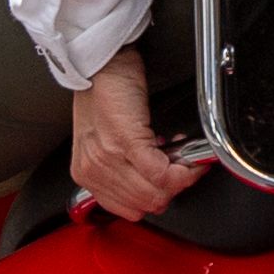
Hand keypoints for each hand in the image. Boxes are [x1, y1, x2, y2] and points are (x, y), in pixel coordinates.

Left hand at [69, 53, 205, 220]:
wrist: (100, 64)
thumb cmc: (102, 92)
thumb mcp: (101, 139)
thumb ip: (120, 167)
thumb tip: (152, 180)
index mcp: (86, 173)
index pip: (128, 208)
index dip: (155, 198)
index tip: (168, 184)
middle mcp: (94, 170)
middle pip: (145, 204)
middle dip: (171, 191)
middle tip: (181, 171)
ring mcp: (109, 159)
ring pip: (156, 193)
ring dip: (179, 180)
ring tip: (184, 161)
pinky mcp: (127, 142)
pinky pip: (162, 174)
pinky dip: (182, 170)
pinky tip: (187, 158)